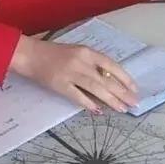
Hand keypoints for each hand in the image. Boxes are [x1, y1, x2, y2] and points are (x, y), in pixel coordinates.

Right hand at [11, 36, 137, 113]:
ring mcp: (70, 73)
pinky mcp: (59, 84)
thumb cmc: (53, 54)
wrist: (29, 54)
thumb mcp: (76, 53)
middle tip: (134, 103)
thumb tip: (109, 84)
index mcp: (87, 52)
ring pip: (96, 88)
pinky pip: (78, 96)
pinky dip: (89, 104)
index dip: (124, 78)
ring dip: (111, 100)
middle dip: (122, 93)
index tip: (134, 89)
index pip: (111, 65)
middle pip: (106, 79)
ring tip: (121, 109)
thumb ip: (91, 65)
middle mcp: (81, 61)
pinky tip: (99, 111)